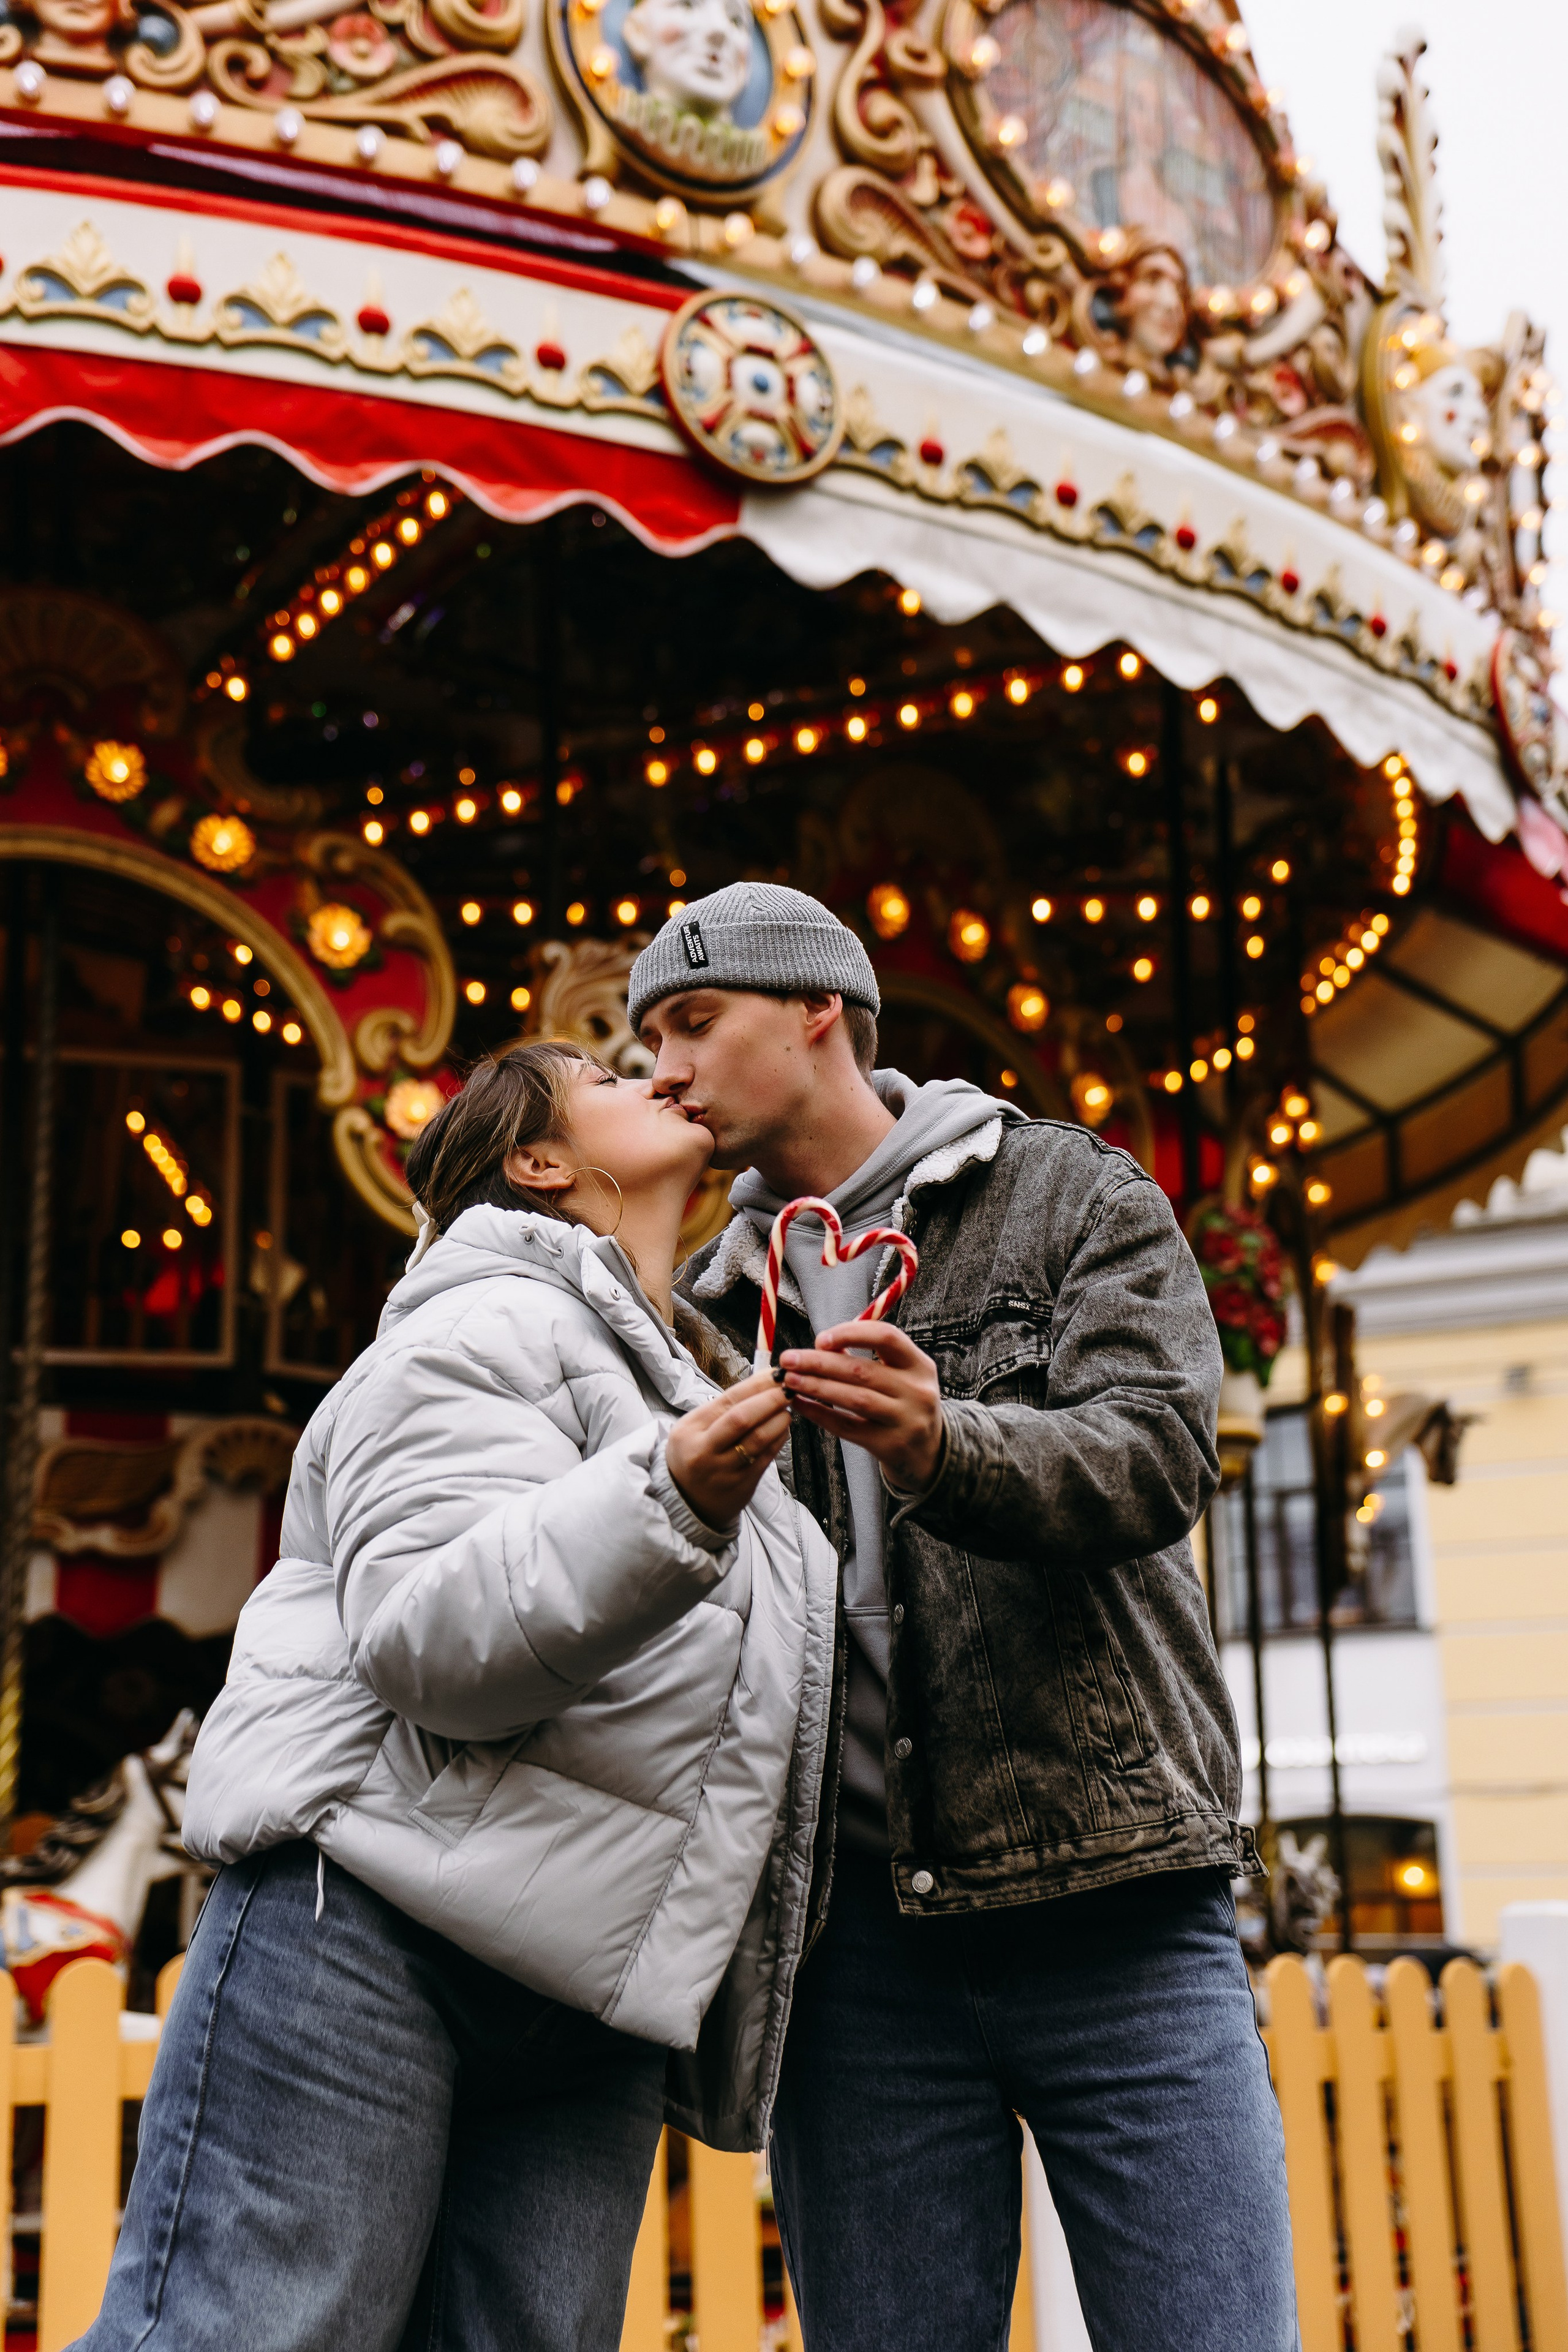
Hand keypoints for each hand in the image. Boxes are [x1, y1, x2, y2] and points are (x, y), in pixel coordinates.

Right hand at [665, 1370, 791, 1528]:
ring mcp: (722, 1470)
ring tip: (788, 1408)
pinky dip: (779, 1439)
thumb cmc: (695, 1454)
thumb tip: (763, 1381)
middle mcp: (703, 1450)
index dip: (756, 1385)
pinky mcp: (741, 1485)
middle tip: (789, 1388)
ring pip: (758, 1440)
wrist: (687, 1500)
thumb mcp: (694, 1428)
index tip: (776, 1374)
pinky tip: (784, 1428)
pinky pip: (766, 1457)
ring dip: (779, 1419)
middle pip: (742, 1419)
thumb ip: (723, 1408)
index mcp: (690, 1429)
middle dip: (770, 1400)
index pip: (728, 1400)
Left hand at [781, 1323, 943, 1494]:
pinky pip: (846, 1427)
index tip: (820, 1338)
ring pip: (853, 1399)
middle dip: (819, 1362)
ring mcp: (904, 1421)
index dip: (851, 1334)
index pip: (887, 1337)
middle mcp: (916, 1392)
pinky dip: (819, 1413)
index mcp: (920, 1366)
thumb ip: (870, 1357)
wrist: (927, 1450)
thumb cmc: (904, 1402)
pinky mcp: (887, 1445)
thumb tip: (823, 1344)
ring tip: (788, 1379)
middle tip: (789, 1359)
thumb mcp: (902, 1374)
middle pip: (862, 1371)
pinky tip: (799, 1403)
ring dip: (816, 1387)